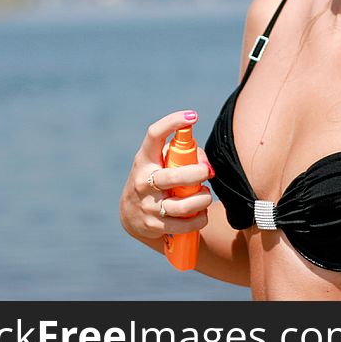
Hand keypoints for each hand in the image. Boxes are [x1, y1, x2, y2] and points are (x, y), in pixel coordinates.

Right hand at [119, 110, 213, 240]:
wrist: (133, 215)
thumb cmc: (158, 178)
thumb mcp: (164, 162)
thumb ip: (187, 156)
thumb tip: (207, 166)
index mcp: (145, 158)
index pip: (154, 135)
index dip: (172, 123)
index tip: (192, 116)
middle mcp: (142, 180)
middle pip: (173, 177)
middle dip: (197, 174)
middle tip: (206, 172)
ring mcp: (146, 204)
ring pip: (182, 205)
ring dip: (202, 200)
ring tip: (205, 195)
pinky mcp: (152, 226)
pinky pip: (184, 224)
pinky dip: (199, 219)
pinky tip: (201, 213)